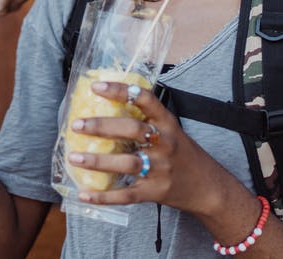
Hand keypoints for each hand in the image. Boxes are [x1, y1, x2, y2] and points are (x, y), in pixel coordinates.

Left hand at [66, 81, 224, 216]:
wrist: (208, 188)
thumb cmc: (182, 154)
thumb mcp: (171, 130)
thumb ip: (145, 120)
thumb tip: (104, 106)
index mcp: (168, 123)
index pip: (145, 99)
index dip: (121, 90)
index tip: (96, 86)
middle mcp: (165, 143)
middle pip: (132, 130)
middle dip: (102, 126)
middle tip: (77, 124)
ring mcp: (161, 169)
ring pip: (127, 164)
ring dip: (98, 161)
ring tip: (73, 157)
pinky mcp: (155, 192)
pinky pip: (126, 194)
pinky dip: (103, 196)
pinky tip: (84, 194)